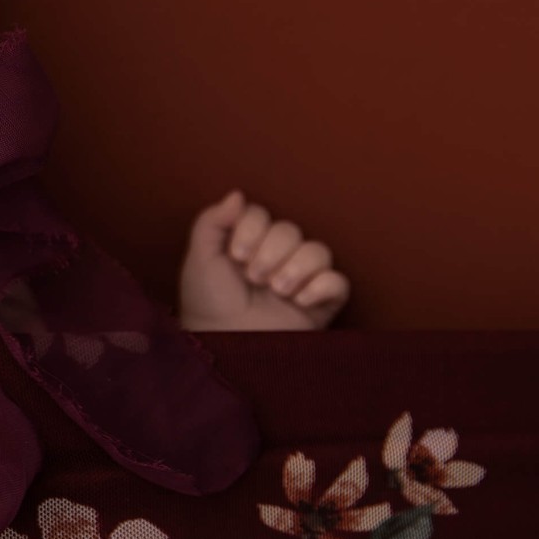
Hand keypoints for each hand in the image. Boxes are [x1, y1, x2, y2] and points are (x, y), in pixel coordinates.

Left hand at [177, 190, 348, 330]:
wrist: (223, 345)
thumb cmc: (208, 304)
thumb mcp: (199, 259)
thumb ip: (212, 222)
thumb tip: (237, 194)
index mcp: (249, 243)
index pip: (262, 214)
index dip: (251, 230)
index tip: (235, 257)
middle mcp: (276, 258)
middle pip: (290, 229)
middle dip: (270, 252)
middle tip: (254, 277)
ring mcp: (300, 280)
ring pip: (318, 250)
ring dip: (295, 268)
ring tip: (276, 290)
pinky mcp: (319, 304)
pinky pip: (339, 282)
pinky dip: (322, 286)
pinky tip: (299, 300)